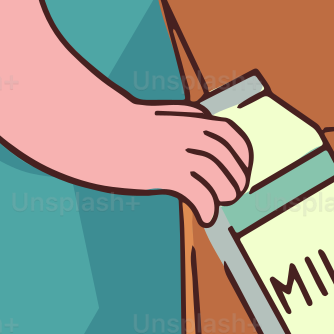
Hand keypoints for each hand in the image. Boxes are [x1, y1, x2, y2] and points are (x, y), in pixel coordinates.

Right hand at [116, 101, 251, 224]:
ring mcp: (178, 151)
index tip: (242, 170)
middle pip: (229, 158)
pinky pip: (200, 194)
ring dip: (226, 193)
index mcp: (189, 117)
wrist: (91, 126)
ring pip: (220, 177)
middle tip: (232, 192)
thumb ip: (183, 122)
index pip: (231, 134)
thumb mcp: (158, 115)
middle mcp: (189, 132)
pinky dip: (209, 208)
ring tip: (219, 203)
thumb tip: (203, 132)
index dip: (242, 155)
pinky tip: (206, 217)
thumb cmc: (118, 123)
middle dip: (236, 178)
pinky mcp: (166, 171)